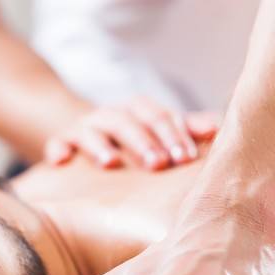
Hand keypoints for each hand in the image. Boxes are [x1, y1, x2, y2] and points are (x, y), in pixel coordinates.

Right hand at [44, 97, 218, 170]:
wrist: (86, 136)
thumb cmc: (133, 140)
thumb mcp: (158, 132)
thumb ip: (185, 129)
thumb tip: (217, 129)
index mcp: (138, 110)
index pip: (159, 116)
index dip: (173, 134)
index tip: (185, 158)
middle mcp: (111, 114)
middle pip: (128, 122)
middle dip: (143, 142)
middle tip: (158, 164)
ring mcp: (84, 127)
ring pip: (92, 130)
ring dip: (100, 145)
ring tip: (110, 163)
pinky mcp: (61, 142)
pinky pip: (57, 143)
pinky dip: (58, 150)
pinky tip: (61, 162)